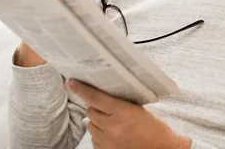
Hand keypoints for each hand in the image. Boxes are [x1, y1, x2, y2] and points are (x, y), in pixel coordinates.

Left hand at [65, 79, 191, 148]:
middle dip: (95, 107)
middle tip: (106, 107)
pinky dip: (100, 135)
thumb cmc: (154, 129)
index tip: (70, 82)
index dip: (81, 89)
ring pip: (91, 125)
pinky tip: (112, 135)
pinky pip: (94, 140)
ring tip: (112, 123)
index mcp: (122, 111)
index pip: (95, 97)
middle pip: (91, 111)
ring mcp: (108, 141)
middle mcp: (112, 126)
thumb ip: (120, 104)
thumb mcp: (139, 110)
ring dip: (97, 122)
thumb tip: (102, 97)